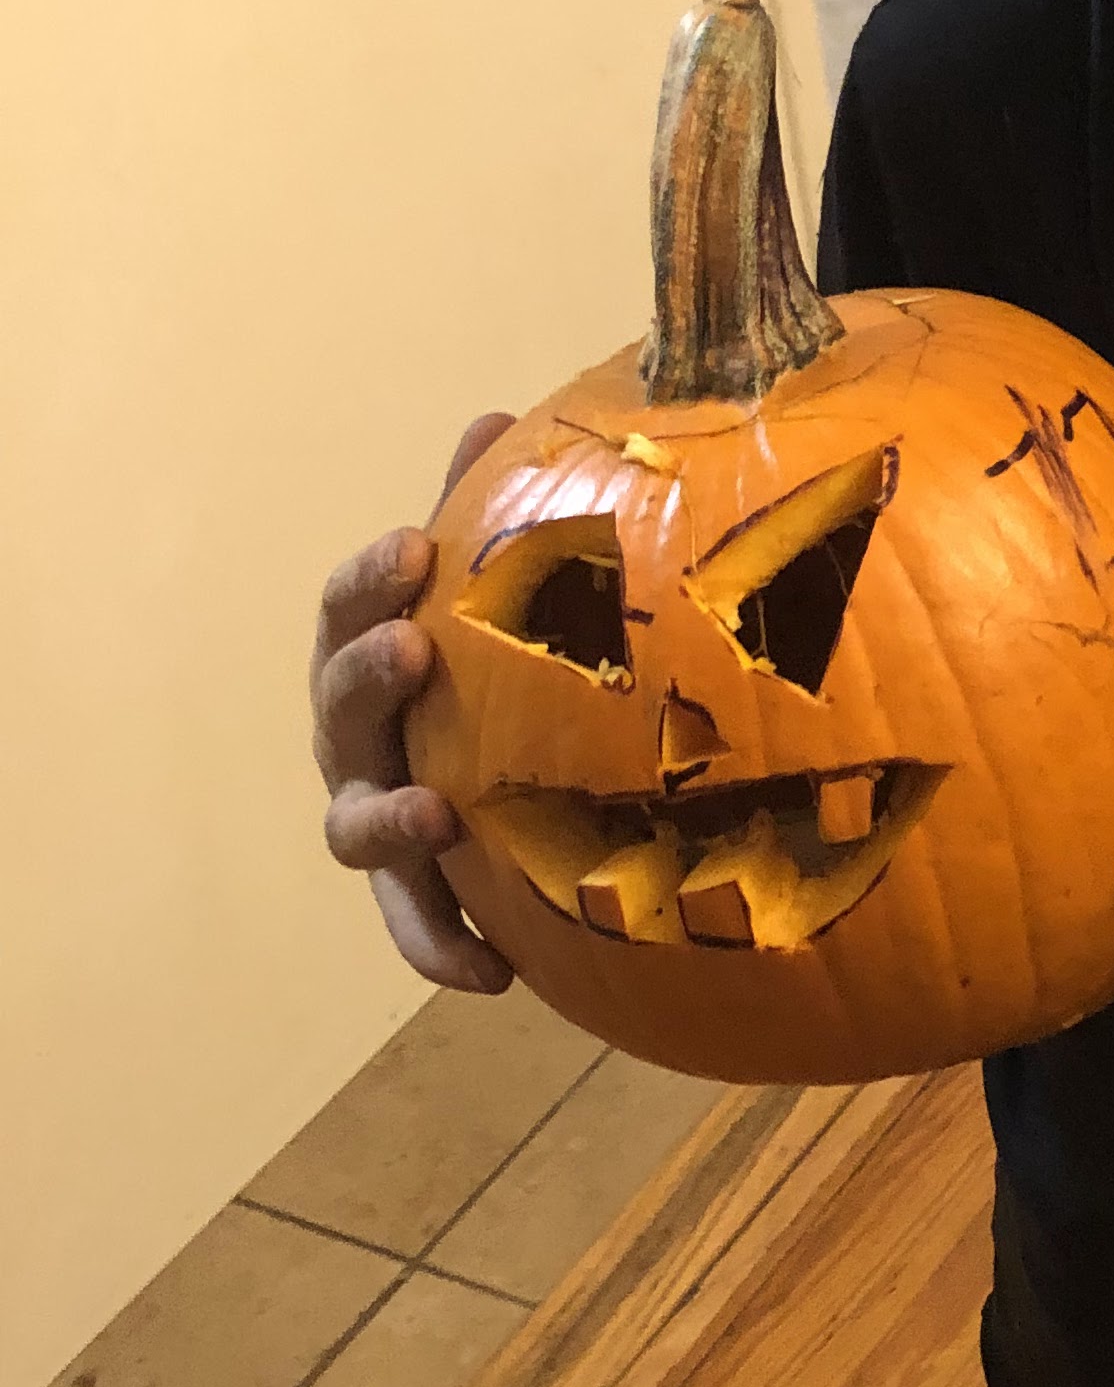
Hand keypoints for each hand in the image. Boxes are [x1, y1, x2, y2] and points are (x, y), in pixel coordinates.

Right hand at [309, 410, 517, 994]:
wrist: (484, 776)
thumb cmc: (477, 663)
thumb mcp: (478, 590)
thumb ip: (481, 516)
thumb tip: (502, 413)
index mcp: (365, 654)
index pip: (346, 607)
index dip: (367, 580)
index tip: (410, 548)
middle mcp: (354, 739)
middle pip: (338, 708)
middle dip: (365, 675)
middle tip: (410, 647)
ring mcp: (373, 816)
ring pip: (356, 827)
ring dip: (391, 821)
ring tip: (439, 816)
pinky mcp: (412, 892)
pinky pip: (418, 926)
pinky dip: (447, 947)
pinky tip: (500, 974)